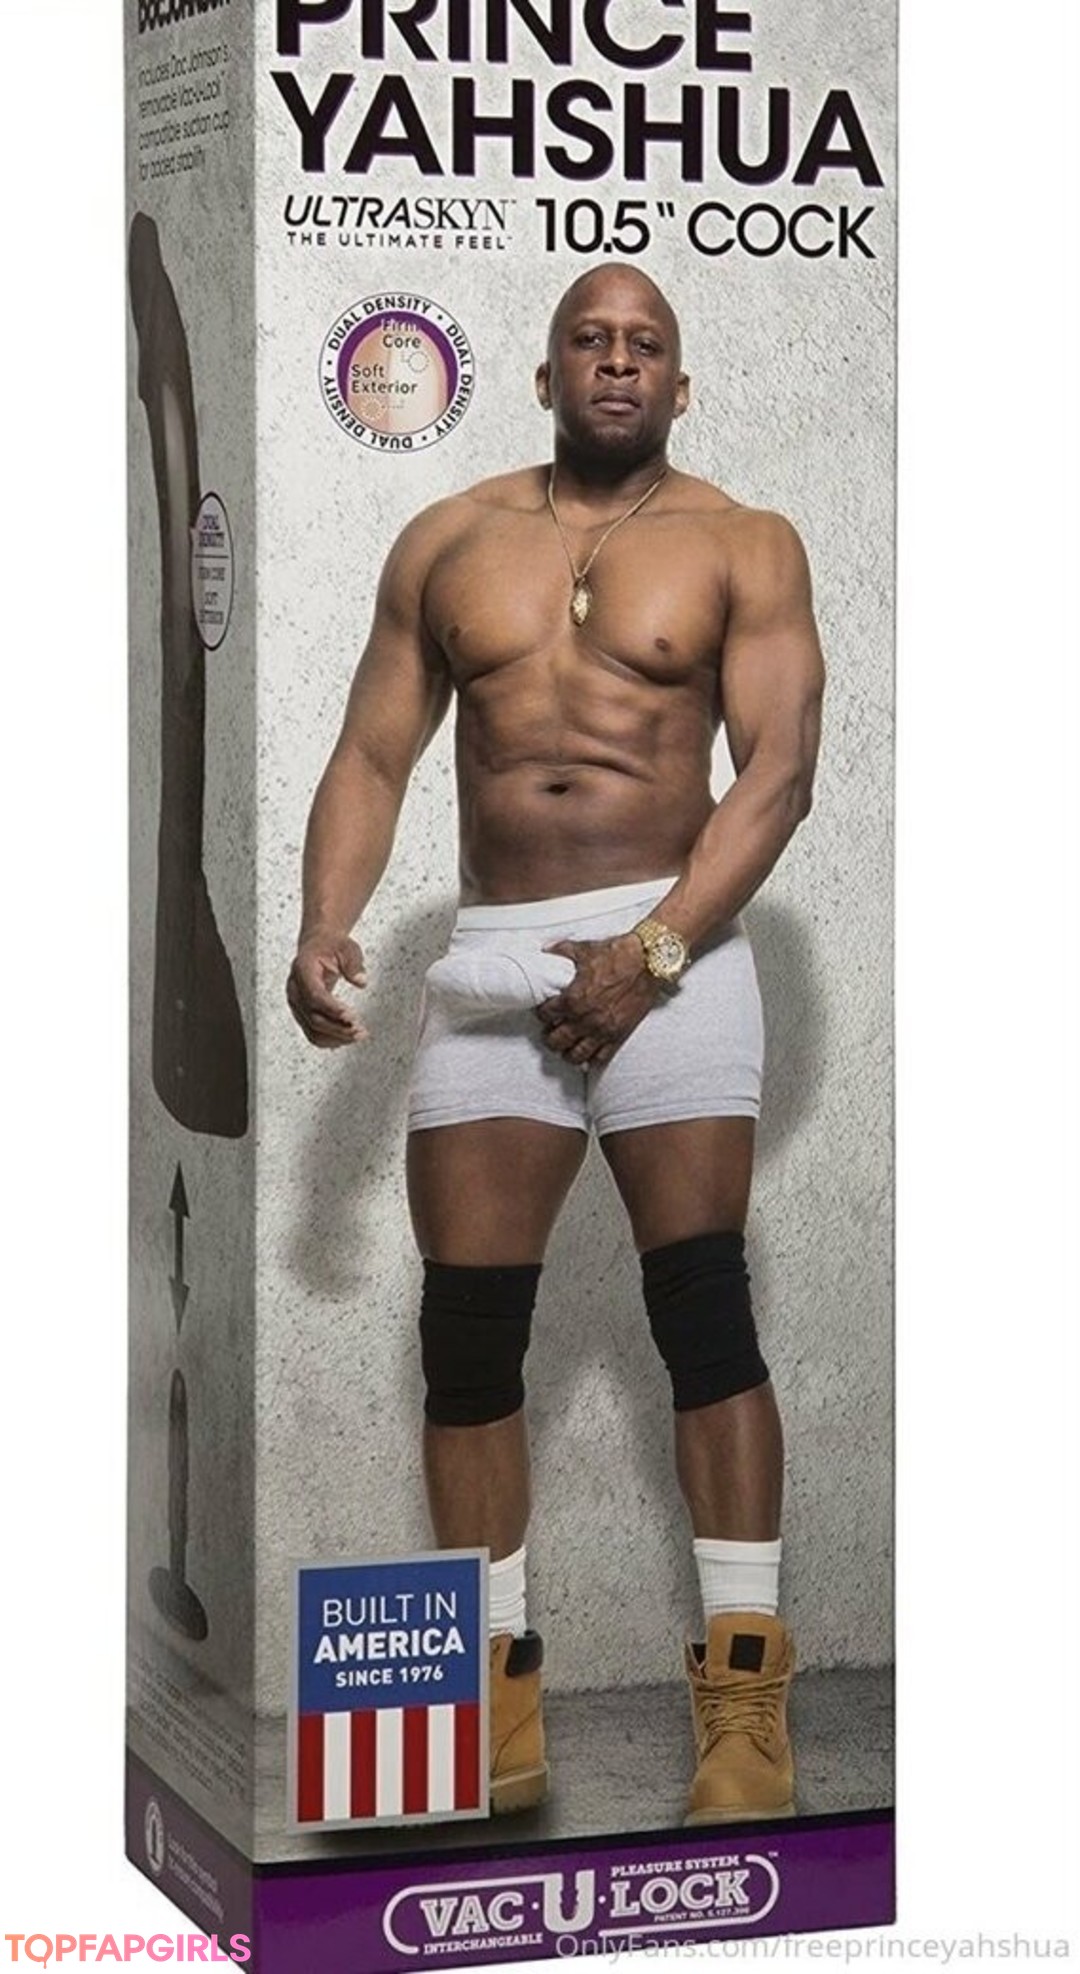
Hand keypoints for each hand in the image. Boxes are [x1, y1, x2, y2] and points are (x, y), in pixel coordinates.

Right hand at [286, 931, 367, 1047]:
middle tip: (360, 1029)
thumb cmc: (330, 945)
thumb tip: (361, 981)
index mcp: (302, 969)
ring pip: (312, 1030)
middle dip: (338, 1027)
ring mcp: (296, 1003)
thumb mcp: (347, 947)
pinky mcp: (301, 1013)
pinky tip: (347, 1038)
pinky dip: (330, 1040)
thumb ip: (354, 964)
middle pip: (313, 1017)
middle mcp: (295, 988)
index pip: (314, 995)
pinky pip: (312, 1033)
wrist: (317, 945)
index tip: (351, 1016)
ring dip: (336, 1037)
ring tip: (358, 1035)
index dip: (332, 1008)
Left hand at [535, 934, 659, 1068]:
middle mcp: (585, 1019)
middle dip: (550, 1036)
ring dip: (567, 1051)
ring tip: (566, 1045)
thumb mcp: (583, 949)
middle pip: (556, 1041)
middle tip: (551, 1031)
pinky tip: (587, 1053)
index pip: (545, 1015)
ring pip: (575, 1055)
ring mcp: (602, 1030)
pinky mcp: (618, 1035)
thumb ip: (560, 951)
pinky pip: (600, 1057)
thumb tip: (546, 951)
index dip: (542, 1013)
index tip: (545, 1011)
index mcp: (572, 999)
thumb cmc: (617, 955)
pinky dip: (590, 1058)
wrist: (647, 961)